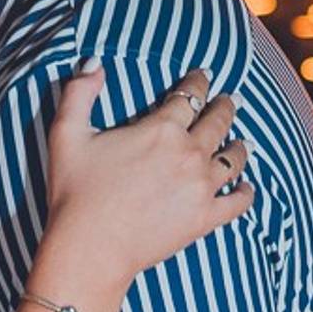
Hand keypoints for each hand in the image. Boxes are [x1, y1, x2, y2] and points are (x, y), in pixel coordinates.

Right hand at [40, 65, 251, 282]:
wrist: (90, 249)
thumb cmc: (75, 192)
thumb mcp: (66, 134)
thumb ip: (79, 92)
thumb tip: (95, 62)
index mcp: (161, 129)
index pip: (190, 95)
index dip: (198, 81)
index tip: (202, 75)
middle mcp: (189, 153)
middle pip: (218, 121)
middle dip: (225, 106)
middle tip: (230, 100)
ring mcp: (202, 187)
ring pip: (234, 158)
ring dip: (240, 145)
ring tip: (242, 141)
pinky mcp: (205, 218)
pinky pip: (238, 202)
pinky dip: (246, 192)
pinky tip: (246, 187)